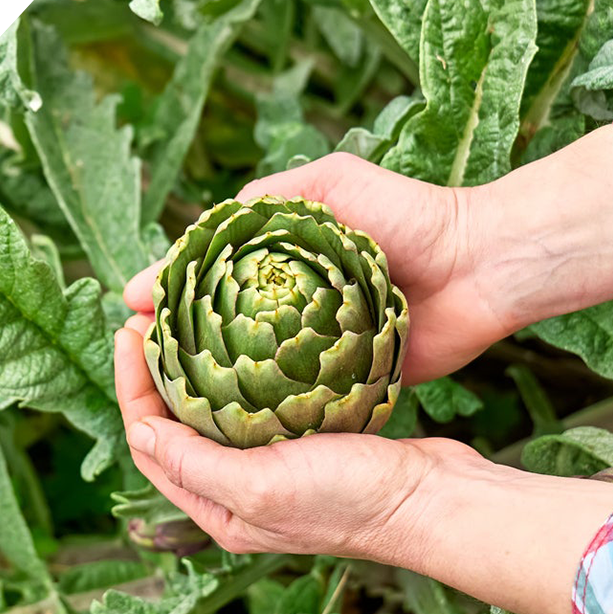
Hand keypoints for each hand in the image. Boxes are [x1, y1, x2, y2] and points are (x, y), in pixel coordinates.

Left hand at [114, 316, 612, 613]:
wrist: (432, 498)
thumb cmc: (351, 499)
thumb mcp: (261, 485)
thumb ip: (195, 462)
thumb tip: (139, 428)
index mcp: (218, 508)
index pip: (150, 440)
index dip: (132, 385)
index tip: (130, 331)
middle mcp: (237, 490)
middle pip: (174, 424)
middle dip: (154, 371)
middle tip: (148, 316)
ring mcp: (271, 465)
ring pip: (212, 410)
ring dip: (193, 368)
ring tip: (183, 319)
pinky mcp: (304, 442)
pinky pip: (253, 402)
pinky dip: (237, 371)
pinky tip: (240, 338)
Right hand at [126, 128, 612, 381]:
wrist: (482, 265)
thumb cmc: (408, 215)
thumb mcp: (331, 184)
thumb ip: (269, 199)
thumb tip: (198, 230)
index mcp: (282, 262)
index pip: (207, 279)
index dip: (166, 294)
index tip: (130, 309)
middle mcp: (294, 308)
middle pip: (220, 330)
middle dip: (175, 347)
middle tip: (137, 361)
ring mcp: (318, 348)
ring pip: (252, 372)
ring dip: (211, 388)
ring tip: (167, 401)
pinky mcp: (350, 382)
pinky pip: (300, 402)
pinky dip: (267, 414)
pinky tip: (228, 428)